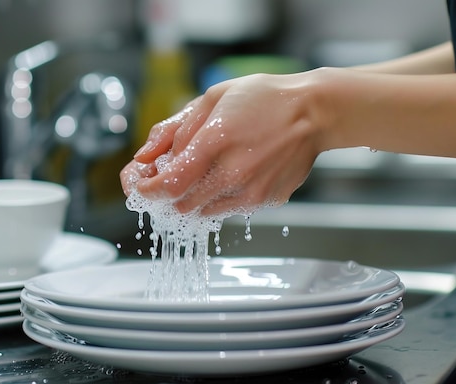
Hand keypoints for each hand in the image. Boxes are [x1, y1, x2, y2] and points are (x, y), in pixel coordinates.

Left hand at [122, 72, 324, 215]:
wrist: (314, 113)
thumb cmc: (263, 99)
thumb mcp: (210, 99)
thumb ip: (171, 130)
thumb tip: (143, 157)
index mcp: (215, 142)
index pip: (168, 185)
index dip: (148, 190)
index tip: (142, 186)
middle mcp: (234, 173)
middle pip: (182, 205)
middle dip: (169, 194)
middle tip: (173, 175)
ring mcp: (252, 192)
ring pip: (203, 211)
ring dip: (194, 197)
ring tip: (208, 169)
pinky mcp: (266, 202)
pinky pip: (229, 209)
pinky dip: (219, 198)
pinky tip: (232, 173)